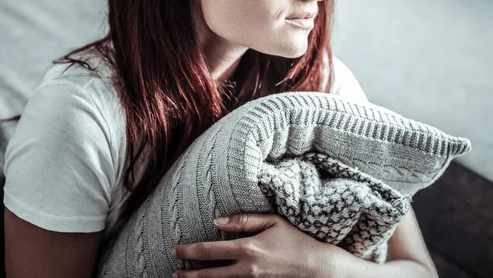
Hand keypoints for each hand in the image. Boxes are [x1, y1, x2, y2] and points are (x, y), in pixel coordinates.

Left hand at [171, 214, 339, 277]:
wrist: (317, 267)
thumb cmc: (297, 240)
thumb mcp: (273, 222)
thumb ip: (244, 220)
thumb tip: (217, 221)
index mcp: (248, 248)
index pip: (210, 250)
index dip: (190, 251)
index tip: (176, 250)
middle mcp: (247, 269)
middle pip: (209, 274)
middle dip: (188, 274)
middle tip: (174, 272)